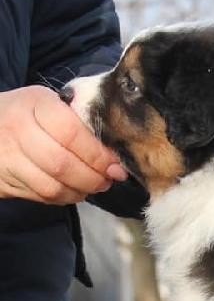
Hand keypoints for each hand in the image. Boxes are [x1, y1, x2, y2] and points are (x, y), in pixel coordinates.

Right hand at [0, 85, 126, 204]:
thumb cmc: (30, 114)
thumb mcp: (51, 104)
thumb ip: (80, 122)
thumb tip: (114, 155)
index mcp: (34, 103)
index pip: (71, 133)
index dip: (97, 154)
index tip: (116, 164)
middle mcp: (16, 128)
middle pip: (61, 164)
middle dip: (93, 177)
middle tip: (109, 179)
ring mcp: (6, 156)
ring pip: (52, 185)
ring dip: (81, 190)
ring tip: (94, 185)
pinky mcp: (4, 180)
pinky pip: (42, 196)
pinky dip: (65, 197)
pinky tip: (74, 189)